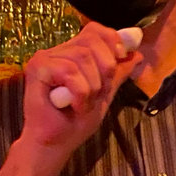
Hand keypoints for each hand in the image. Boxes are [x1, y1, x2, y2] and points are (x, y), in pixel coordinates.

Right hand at [19, 21, 142, 162]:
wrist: (54, 145)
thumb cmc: (74, 124)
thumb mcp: (104, 96)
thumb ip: (117, 74)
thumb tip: (137, 54)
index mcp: (73, 55)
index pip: (94, 30)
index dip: (112, 39)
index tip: (122, 56)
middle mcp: (58, 52)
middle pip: (91, 39)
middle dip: (104, 68)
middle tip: (96, 94)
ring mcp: (46, 58)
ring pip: (83, 58)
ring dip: (91, 87)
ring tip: (82, 105)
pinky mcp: (37, 67)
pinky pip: (70, 71)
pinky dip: (79, 93)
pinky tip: (74, 106)